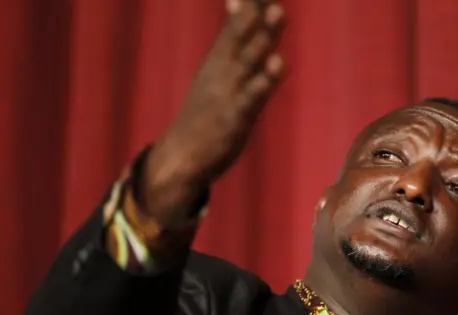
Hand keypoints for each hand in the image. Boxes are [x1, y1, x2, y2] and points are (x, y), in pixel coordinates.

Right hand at [141, 0, 285, 225]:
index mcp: (218, 59)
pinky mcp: (231, 118)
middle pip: (242, 33)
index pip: (238, 22)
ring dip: (263, 37)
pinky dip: (263, 81)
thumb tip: (239, 3)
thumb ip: (232, 40)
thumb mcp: (216, 71)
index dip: (251, 2)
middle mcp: (221, 70)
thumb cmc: (205, 112)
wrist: (179, 156)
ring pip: (247, 61)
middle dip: (258, 9)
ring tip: (278, 12)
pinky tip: (277, 64)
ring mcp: (226, 93)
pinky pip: (250, 98)